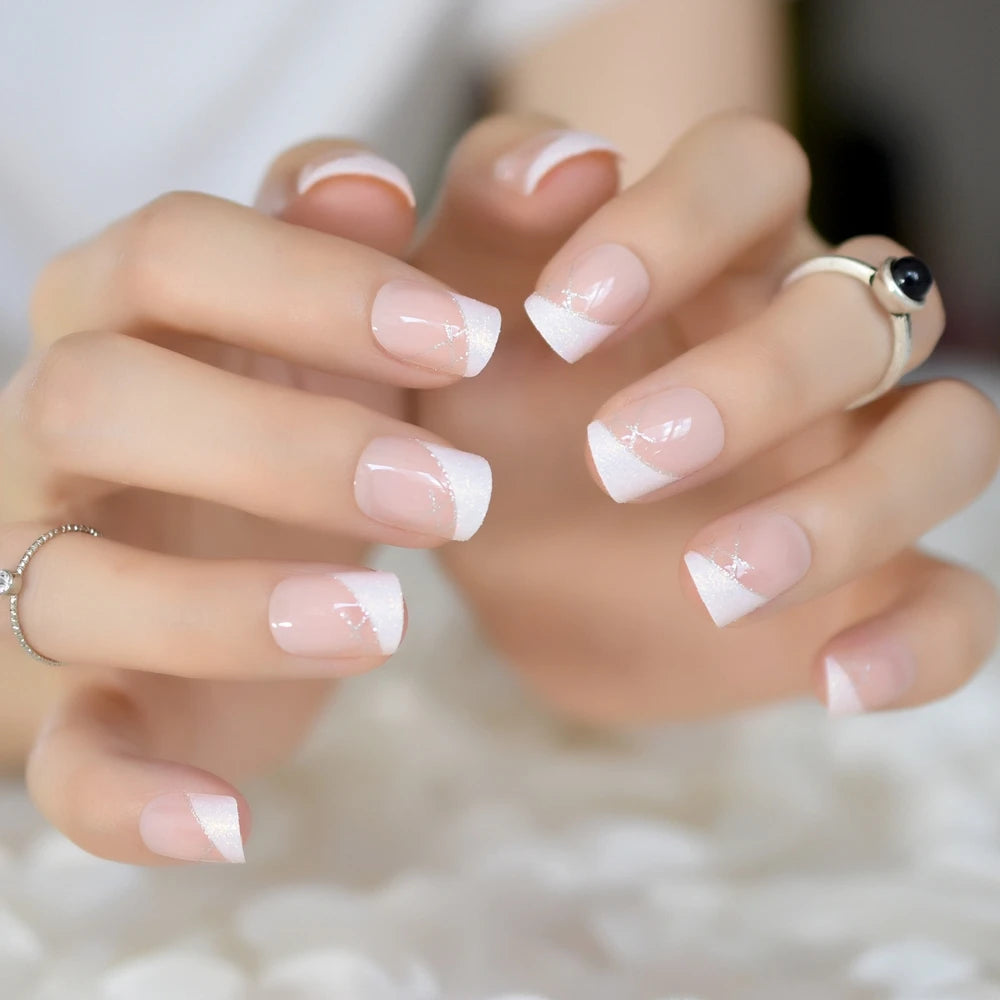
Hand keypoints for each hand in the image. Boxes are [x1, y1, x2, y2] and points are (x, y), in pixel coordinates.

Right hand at [1, 142, 500, 862]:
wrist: (253, 554)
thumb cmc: (324, 416)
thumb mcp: (393, 329)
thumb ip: (472, 243)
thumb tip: (569, 163)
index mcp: (140, 314)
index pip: (175, 250)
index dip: (314, 281)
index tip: (471, 336)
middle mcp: (70, 426)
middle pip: (108, 398)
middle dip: (289, 446)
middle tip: (458, 493)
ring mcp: (58, 566)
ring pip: (77, 582)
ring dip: (228, 610)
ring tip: (384, 626)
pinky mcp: (79, 700)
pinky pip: (63, 758)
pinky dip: (126, 797)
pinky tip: (226, 827)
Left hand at [411, 113, 999, 720]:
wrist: (506, 555)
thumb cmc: (489, 408)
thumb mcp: (456, 307)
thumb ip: (487, 212)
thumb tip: (564, 164)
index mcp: (708, 257)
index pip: (748, 171)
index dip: (673, 224)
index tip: (560, 322)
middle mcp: (802, 345)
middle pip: (864, 309)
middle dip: (756, 382)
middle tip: (617, 461)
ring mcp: (849, 464)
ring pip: (951, 439)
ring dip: (849, 511)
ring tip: (711, 582)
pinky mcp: (869, 585)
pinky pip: (962, 607)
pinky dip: (922, 644)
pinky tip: (832, 683)